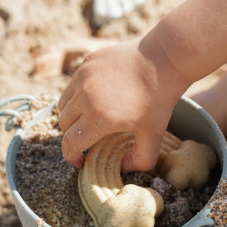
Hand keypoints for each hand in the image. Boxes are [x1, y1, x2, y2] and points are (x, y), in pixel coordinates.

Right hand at [58, 34, 189, 172]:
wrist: (164, 58)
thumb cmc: (160, 98)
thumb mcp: (154, 134)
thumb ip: (141, 159)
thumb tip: (124, 168)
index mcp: (99, 117)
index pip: (70, 143)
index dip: (71, 157)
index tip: (80, 161)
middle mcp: (85, 97)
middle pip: (64, 125)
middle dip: (72, 136)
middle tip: (88, 139)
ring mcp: (83, 77)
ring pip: (63, 104)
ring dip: (71, 116)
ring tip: (87, 119)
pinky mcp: (87, 63)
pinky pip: (72, 84)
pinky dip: (77, 96)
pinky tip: (95, 97)